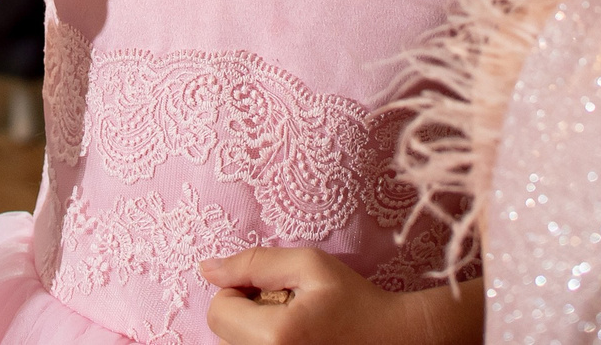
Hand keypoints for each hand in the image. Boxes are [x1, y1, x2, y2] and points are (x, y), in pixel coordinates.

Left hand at [203, 249, 477, 344]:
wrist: (394, 339)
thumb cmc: (355, 300)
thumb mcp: (310, 265)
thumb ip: (255, 263)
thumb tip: (207, 269)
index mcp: (275, 336)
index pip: (218, 311)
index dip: (241, 290)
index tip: (274, 287)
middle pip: (226, 332)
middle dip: (248, 311)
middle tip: (290, 305)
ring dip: (257, 330)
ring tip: (297, 325)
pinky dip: (268, 342)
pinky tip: (297, 339)